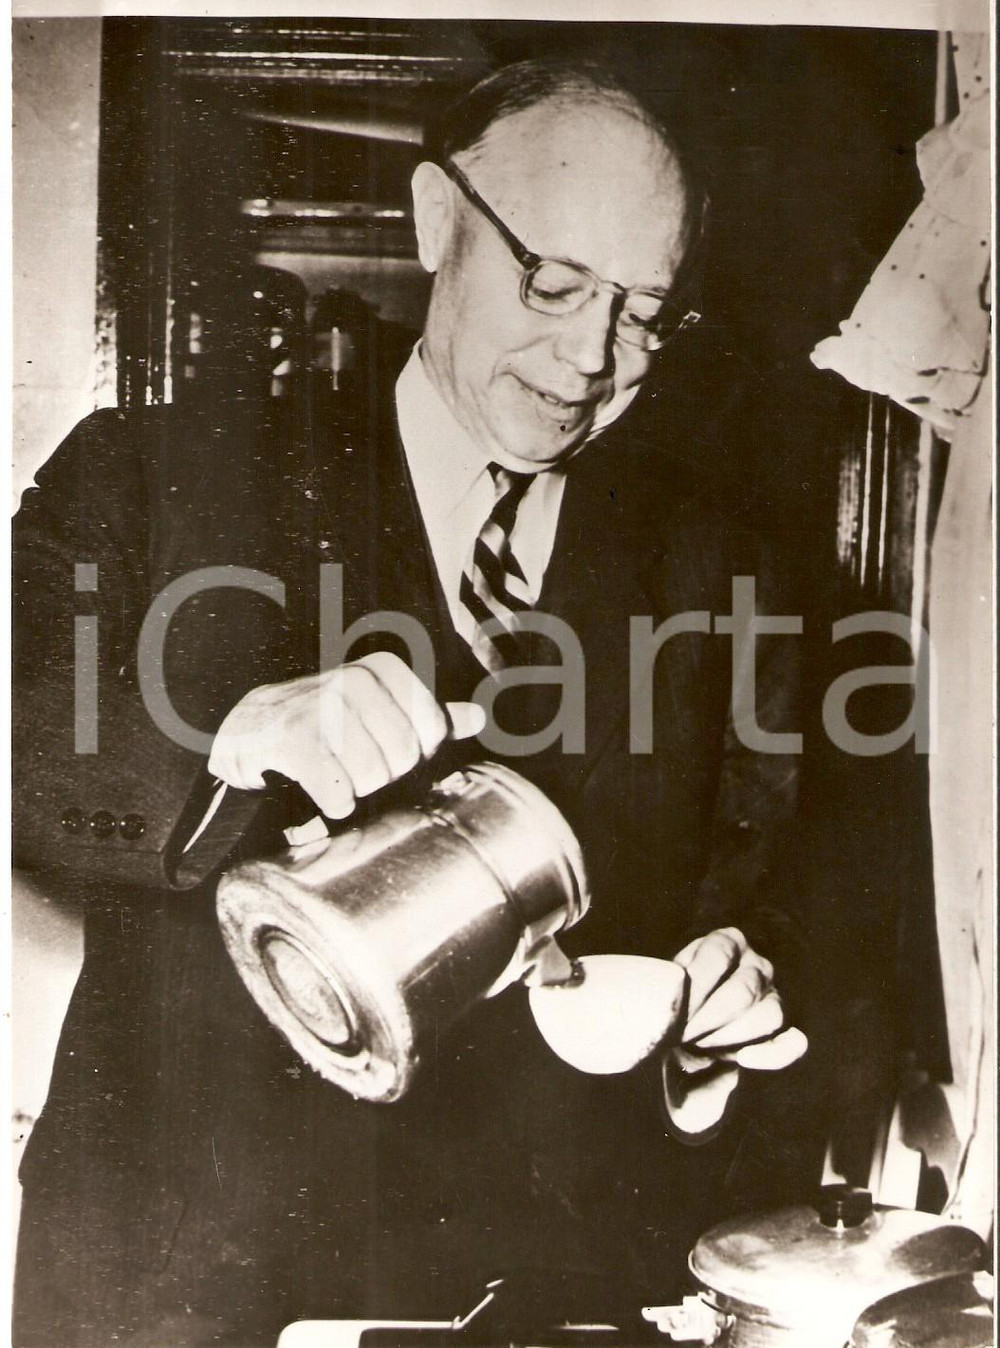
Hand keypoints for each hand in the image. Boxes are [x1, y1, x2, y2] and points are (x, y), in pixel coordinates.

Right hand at [208, 652, 484, 820]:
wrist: (251, 730)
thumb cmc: (325, 724)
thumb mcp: (377, 710)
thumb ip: (428, 716)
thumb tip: (478, 718)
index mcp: (385, 670)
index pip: (432, 732)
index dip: (411, 756)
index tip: (379, 749)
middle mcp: (356, 680)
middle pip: (404, 757)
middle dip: (382, 776)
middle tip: (352, 766)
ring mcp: (324, 705)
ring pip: (373, 777)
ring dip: (354, 791)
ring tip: (334, 774)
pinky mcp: (295, 738)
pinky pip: (339, 792)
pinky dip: (333, 804)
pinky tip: (322, 794)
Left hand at [661, 927, 806, 1140]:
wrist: (689, 1032)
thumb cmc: (674, 1004)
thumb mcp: (663, 985)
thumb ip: (654, 985)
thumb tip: (607, 991)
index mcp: (725, 941)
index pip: (717, 955)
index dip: (696, 986)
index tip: (675, 1013)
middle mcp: (756, 964)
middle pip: (743, 989)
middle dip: (710, 1018)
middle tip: (683, 1036)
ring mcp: (774, 995)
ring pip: (769, 1013)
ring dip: (732, 1036)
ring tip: (702, 1047)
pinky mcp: (783, 1030)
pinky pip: (792, 1042)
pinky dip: (771, 1054)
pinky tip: (743, 1060)